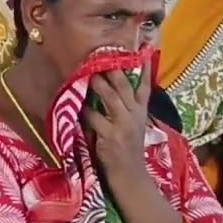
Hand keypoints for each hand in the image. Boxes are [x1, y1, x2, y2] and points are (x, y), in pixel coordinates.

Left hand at [85, 59, 152, 180]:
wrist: (130, 174)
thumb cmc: (127, 146)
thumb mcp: (133, 123)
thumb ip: (126, 105)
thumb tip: (110, 82)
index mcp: (140, 111)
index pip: (145, 86)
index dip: (145, 69)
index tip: (144, 49)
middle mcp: (134, 115)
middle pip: (126, 88)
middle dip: (116, 72)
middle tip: (105, 56)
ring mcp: (123, 126)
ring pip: (113, 100)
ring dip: (101, 86)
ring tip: (91, 75)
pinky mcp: (111, 137)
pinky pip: (96, 119)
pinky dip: (86, 112)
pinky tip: (78, 106)